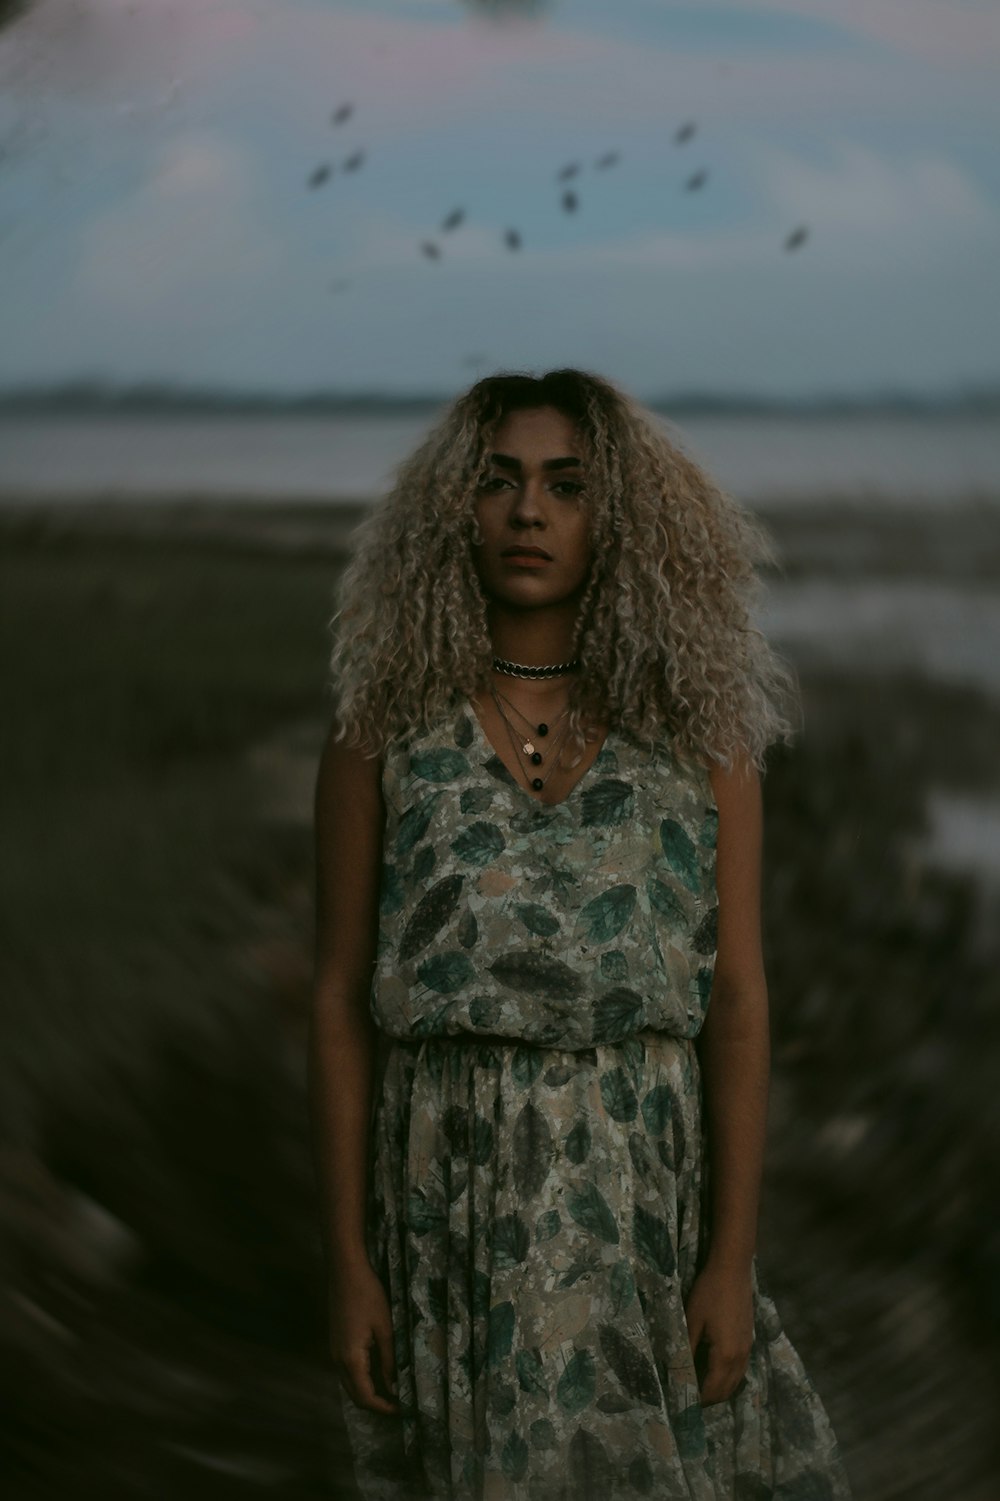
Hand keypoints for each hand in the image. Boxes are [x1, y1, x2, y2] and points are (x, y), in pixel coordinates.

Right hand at [328, 1260, 399, 1414]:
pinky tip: (378, 1371)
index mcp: (351, 1359)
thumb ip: (390, 1360)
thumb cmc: (368, 1295)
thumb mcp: (385, 1328)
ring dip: (368, 1391)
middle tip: (398, 1404)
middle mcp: (338, 1360)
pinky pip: (347, 1371)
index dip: (384, 1408)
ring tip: (391, 1390)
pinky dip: (362, 1378)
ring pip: (350, 1384)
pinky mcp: (336, 1342)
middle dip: (376, 1404)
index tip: (402, 1410)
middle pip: (355, 1395)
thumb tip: (394, 1387)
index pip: (365, 1397)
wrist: (345, 1271)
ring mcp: (334, 1351)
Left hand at [683, 1260, 753, 1405]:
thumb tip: (678, 1373)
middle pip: (726, 1390)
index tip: (682, 1405)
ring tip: (699, 1387)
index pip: (712, 1390)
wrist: (733, 1269)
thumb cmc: (709, 1293)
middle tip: (688, 1399)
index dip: (698, 1400)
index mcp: (725, 1355)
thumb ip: (687, 1350)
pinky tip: (713, 1368)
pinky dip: (728, 1376)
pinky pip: (740, 1368)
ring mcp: (747, 1348)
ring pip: (735, 1380)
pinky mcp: (748, 1338)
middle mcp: (740, 1357)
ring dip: (719, 1388)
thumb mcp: (692, 1321)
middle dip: (709, 1399)